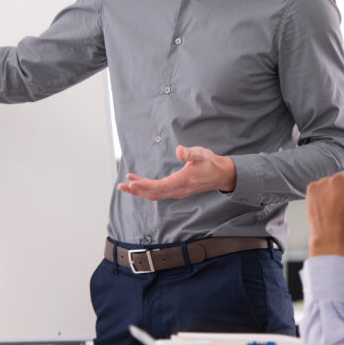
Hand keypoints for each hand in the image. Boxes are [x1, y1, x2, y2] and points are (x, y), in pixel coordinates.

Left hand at [117, 145, 236, 199]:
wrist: (222, 175)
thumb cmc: (211, 163)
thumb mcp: (202, 154)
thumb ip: (190, 153)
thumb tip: (179, 150)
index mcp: (182, 181)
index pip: (160, 187)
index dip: (145, 186)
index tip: (132, 183)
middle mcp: (178, 190)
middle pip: (153, 194)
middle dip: (137, 190)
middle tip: (121, 185)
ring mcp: (177, 192)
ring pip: (154, 194)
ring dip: (139, 191)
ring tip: (124, 185)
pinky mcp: (176, 190)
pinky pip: (158, 192)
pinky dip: (146, 189)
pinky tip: (138, 183)